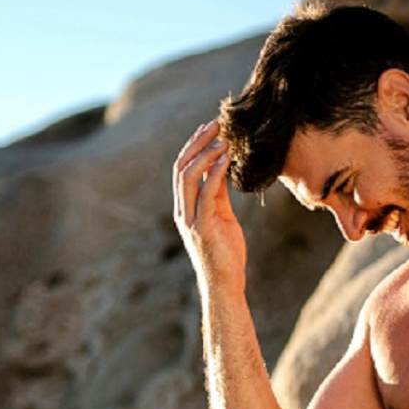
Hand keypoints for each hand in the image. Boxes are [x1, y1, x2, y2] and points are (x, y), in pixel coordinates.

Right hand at [173, 119, 247, 291]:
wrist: (224, 284)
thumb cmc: (226, 253)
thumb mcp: (222, 218)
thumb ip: (218, 195)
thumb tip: (223, 170)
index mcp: (185, 208)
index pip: (182, 169)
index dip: (193, 146)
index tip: (208, 128)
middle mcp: (183, 211)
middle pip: (182, 167)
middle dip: (197, 143)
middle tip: (215, 123)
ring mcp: (191, 219)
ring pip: (188, 177)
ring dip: (206, 153)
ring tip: (223, 138)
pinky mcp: (204, 226)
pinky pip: (207, 194)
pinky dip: (215, 173)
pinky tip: (227, 159)